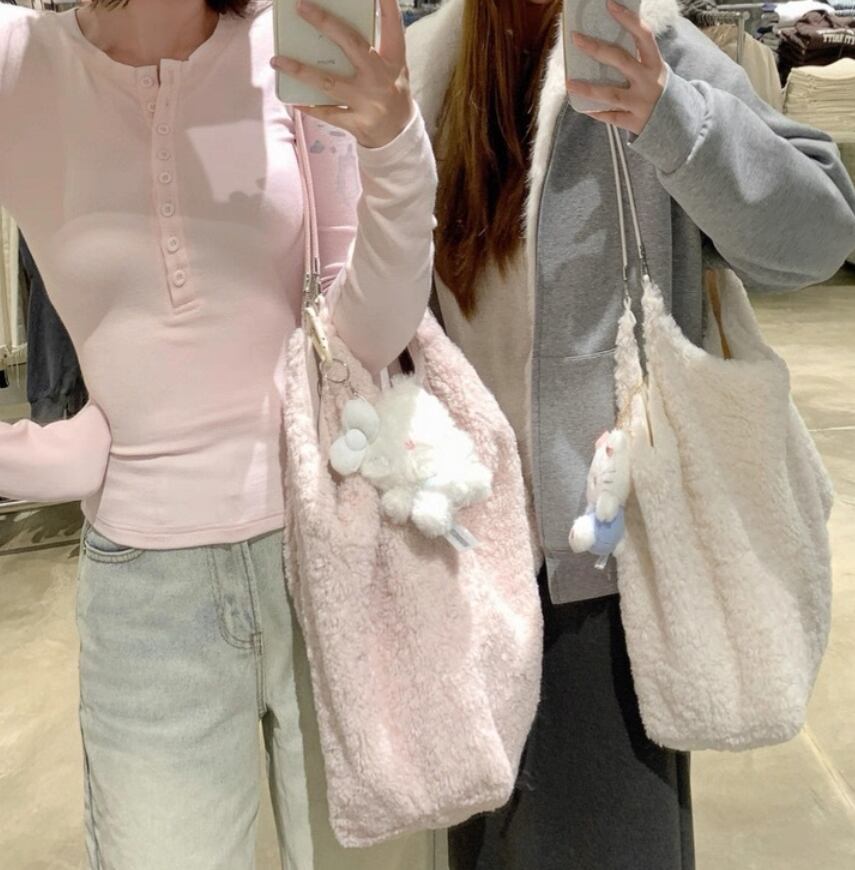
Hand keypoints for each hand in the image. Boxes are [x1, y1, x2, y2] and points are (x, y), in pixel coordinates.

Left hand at [271, 0, 412, 148]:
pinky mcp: (357, 123)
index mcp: (393, 61)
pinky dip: (310, 107)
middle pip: (352, 45)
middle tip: (301, 6)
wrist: (399, 135)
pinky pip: (328, 113)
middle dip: (326, 24)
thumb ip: (373, 47)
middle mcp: (381, 78)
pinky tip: (293, 99)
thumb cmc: (390, 92)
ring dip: (301, 70)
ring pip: (329, 83)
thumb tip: (334, 26)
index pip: (392, 27)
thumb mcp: (393, 68)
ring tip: (277, 60)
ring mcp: (368, 103)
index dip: (387, 6)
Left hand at [565, 0, 666, 134]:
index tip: (610, 5)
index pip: (643, 36)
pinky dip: (596, 112)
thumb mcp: (653, 70)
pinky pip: (611, 117)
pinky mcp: (634, 122)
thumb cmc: (655, 90)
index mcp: (654, 63)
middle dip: (596, 48)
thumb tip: (602, 43)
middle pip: (620, 60)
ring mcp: (641, 103)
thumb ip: (635, 58)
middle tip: (576, 38)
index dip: (627, 19)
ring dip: (588, 88)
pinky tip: (582, 107)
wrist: (677, 123)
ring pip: (611, 94)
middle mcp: (648, 81)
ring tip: (569, 83)